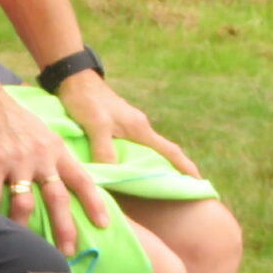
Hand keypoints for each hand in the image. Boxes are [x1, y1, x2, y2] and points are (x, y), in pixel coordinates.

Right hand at [0, 83, 110, 254]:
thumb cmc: (10, 115)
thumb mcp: (41, 131)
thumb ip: (50, 154)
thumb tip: (58, 177)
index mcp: (56, 149)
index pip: (82, 179)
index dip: (94, 203)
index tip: (104, 224)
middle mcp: (41, 157)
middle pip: (58, 197)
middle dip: (65, 227)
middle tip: (68, 251)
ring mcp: (17, 160)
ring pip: (25, 202)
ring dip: (25, 226)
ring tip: (25, 244)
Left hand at [53, 69, 199, 176]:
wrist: (72, 78)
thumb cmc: (86, 99)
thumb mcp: (95, 124)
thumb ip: (104, 148)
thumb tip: (114, 175)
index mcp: (140, 129)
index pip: (170, 151)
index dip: (186, 168)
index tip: (199, 184)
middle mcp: (138, 128)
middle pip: (161, 154)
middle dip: (171, 172)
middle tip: (177, 195)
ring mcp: (127, 127)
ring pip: (145, 152)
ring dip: (151, 168)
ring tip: (151, 190)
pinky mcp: (114, 127)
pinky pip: (129, 148)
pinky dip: (132, 161)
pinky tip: (124, 172)